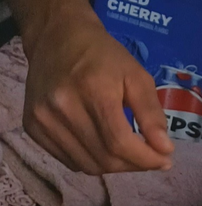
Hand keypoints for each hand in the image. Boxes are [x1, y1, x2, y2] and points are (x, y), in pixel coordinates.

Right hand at [23, 15, 173, 174]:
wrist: (58, 39)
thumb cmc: (104, 55)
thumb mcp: (136, 75)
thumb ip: (151, 112)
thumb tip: (164, 148)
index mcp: (93, 90)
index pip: (119, 141)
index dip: (145, 158)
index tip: (166, 160)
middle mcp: (63, 108)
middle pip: (102, 157)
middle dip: (133, 164)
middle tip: (152, 158)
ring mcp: (43, 120)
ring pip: (84, 164)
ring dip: (114, 167)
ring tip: (133, 156)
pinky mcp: (32, 127)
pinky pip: (67, 159)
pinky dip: (91, 161)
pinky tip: (106, 150)